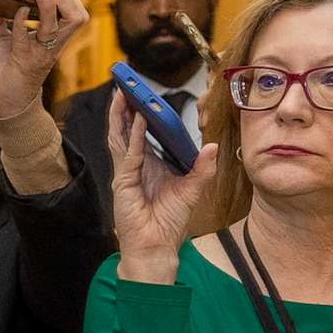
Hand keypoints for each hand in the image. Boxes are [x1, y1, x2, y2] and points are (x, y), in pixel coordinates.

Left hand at [0, 0, 88, 105]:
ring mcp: (40, 53)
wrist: (9, 102)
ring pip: (58, 28)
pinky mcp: (24, 61)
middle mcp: (52, 45)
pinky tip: (18, 12)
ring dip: (49, 8)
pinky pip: (26, 38)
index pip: (75, 15)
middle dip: (65, 0)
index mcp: (53, 38)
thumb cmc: (10, 71)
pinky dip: (21, 22)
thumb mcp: (3, 42)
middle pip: (76, 19)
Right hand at [105, 89, 219, 280]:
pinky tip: (140, 120)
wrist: (157, 247)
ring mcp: (125, 174)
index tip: (140, 94)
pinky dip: (135, 136)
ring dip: (121, 115)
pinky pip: (130, 154)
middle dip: (124, 107)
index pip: (139, 133)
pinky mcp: (123, 184)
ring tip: (124, 93)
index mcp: (147, 165)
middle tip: (125, 84)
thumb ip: (202, 168)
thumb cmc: (169, 222)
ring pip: (120, 137)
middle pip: (124, 130)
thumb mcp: (192, 190)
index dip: (138, 113)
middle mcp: (133, 166)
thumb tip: (212, 146)